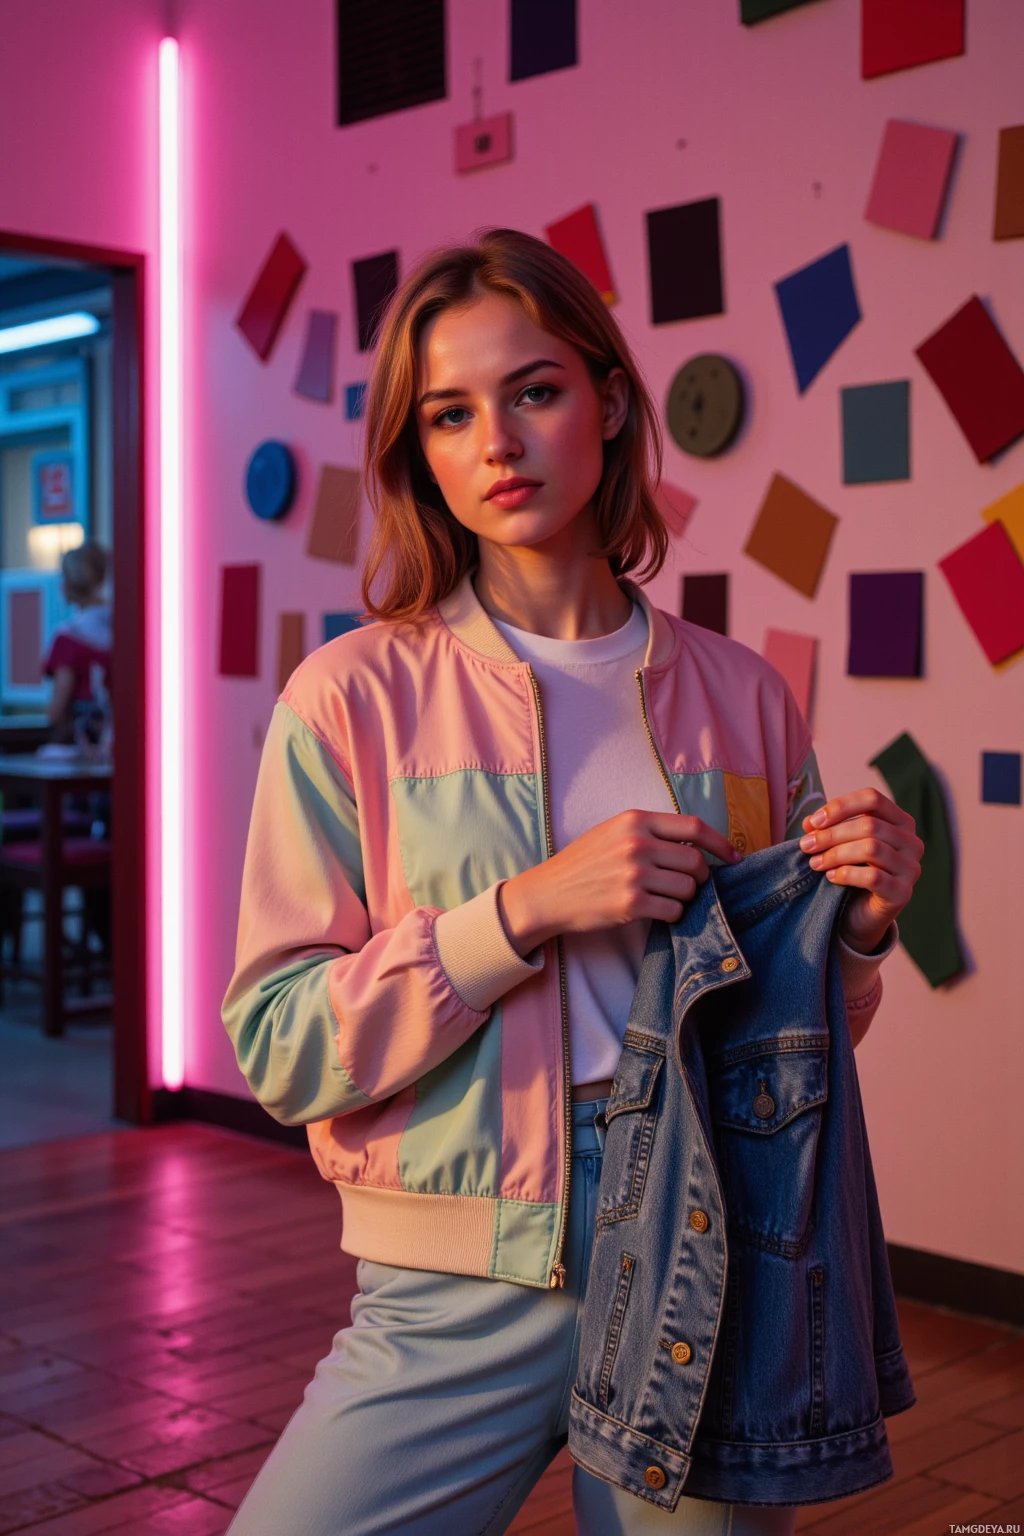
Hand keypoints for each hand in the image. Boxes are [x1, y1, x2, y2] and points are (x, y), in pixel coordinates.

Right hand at [498, 810, 739, 955]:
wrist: (548, 894)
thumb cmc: (583, 863)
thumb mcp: (613, 832)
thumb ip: (650, 831)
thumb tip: (697, 844)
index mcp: (635, 820)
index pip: (694, 827)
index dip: (721, 843)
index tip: (734, 857)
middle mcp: (636, 844)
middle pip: (696, 861)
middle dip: (700, 877)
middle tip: (690, 885)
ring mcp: (634, 874)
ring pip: (687, 888)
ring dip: (684, 898)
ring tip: (664, 898)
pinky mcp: (631, 904)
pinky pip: (673, 911)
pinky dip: (672, 915)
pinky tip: (655, 912)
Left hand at [799, 789, 922, 953]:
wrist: (861, 914)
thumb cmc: (852, 871)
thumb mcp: (840, 845)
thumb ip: (826, 829)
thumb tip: (810, 823)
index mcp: (900, 821)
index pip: (873, 799)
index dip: (840, 806)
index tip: (814, 822)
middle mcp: (912, 842)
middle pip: (869, 825)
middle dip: (831, 834)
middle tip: (806, 845)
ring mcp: (911, 868)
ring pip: (872, 849)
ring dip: (836, 854)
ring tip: (815, 862)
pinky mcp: (903, 893)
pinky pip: (873, 877)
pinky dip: (847, 874)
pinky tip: (831, 877)